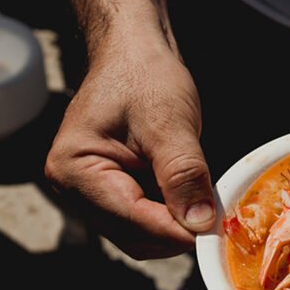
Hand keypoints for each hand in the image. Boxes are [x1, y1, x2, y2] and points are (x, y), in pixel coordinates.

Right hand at [46, 42, 214, 258]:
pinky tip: (190, 198)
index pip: (129, 218)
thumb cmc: (145, 77)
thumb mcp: (170, 124)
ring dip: (174, 227)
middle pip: (131, 235)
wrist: (135, 54)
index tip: (213, 231)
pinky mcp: (110, 193)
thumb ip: (184, 175)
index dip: (174, 230)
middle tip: (216, 219)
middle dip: (175, 232)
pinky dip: (170, 217)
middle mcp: (73, 188)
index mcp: (75, 168)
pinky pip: (143, 221)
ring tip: (204, 203)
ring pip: (139, 235)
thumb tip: (199, 223)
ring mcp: (90, 193)